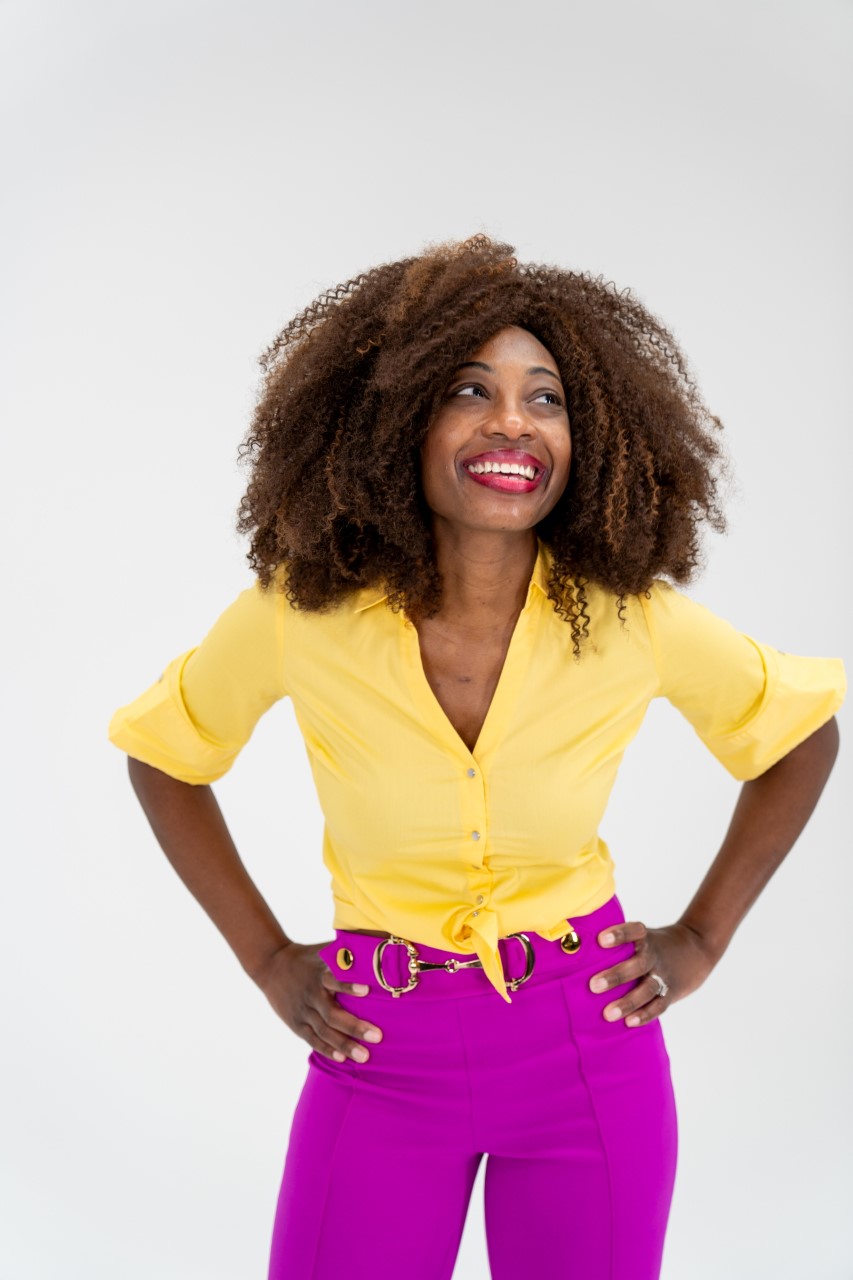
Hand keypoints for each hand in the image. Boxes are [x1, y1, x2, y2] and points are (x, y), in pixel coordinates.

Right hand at [253, 940, 382, 1062]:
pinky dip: (326, 1049)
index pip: (334, 979)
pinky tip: (341, 1058)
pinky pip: (312, 1039)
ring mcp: (303, 1011)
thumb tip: (381, 941)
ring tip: (364, 1056)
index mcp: (319, 973)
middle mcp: (311, 993)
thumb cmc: (308, 957)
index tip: (366, 990)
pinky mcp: (296, 1023)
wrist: (271, 965)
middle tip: (377, 1036)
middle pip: (332, 1013)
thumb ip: (348, 951)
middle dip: (354, 1026)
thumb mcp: (324, 950)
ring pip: (324, 1031)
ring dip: (344, 1044)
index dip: (349, 985)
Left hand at [589, 921, 714, 1026]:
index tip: (601, 939)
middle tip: (593, 985)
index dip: (619, 934)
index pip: (634, 931)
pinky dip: (645, 1014)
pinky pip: (658, 1005)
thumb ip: (619, 942)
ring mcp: (663, 975)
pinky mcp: (670, 993)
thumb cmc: (654, 944)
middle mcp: (654, 956)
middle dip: (616, 975)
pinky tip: (629, 1022)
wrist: (696, 949)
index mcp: (646, 938)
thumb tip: (577, 945)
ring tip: (608, 1013)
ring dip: (628, 1002)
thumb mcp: (642, 935)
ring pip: (647, 989)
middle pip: (637, 965)